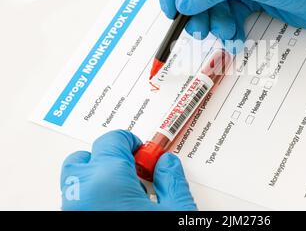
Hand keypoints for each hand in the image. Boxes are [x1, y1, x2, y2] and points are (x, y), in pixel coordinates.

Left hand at [60, 130, 196, 210]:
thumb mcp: (176, 212)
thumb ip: (172, 181)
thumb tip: (166, 163)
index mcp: (107, 180)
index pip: (112, 140)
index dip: (132, 142)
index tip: (146, 152)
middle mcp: (81, 193)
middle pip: (85, 157)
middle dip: (108, 157)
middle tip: (132, 171)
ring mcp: (72, 210)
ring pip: (76, 180)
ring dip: (97, 177)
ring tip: (124, 191)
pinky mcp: (72, 221)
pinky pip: (76, 199)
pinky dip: (93, 195)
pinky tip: (116, 206)